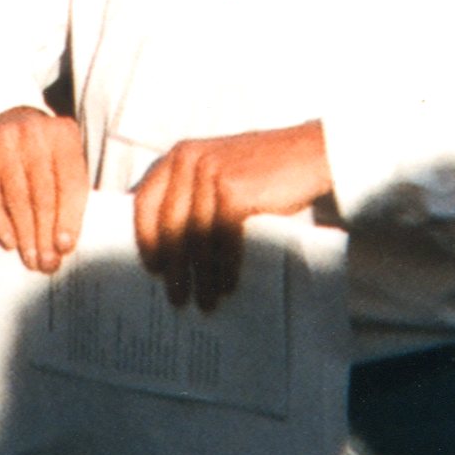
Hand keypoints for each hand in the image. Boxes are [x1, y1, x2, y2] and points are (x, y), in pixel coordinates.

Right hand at [0, 106, 87, 274]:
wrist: (7, 118)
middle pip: (42, 193)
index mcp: (64, 134)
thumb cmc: (43, 153)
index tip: (65, 247)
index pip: (70, 182)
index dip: (69, 218)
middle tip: (46, 263)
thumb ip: (67, 194)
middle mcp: (34, 132)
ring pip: (16, 197)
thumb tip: (61, 245)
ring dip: (24, 234)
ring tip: (30, 259)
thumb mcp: (63, 160)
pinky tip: (9, 242)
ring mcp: (4, 139)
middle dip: (45, 234)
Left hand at [131, 122, 333, 312]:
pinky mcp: (233, 189)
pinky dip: (225, 268)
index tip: (152, 268)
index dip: (146, 238)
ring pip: (196, 237)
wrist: (310, 153)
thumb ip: (190, 191)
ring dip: (201, 276)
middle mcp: (189, 160)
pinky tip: (227, 286)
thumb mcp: (217, 169)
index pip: (145, 201)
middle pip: (170, 225)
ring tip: (205, 301)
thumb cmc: (263, 169)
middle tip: (176, 298)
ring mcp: (210, 173)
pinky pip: (222, 239)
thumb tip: (168, 246)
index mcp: (179, 155)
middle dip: (173, 267)